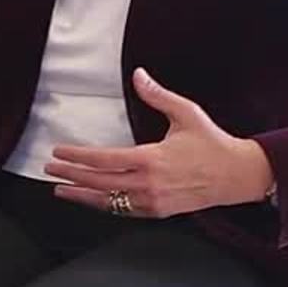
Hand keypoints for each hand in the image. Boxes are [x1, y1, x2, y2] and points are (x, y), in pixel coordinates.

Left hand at [42, 68, 274, 217]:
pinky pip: (124, 210)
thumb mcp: (186, 113)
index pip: (104, 159)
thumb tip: (138, 75)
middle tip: (50, 169)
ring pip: (109, 201)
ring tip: (61, 189)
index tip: (60, 151)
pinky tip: (91, 199)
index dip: (78, 156)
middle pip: (100, 182)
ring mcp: (153, 201)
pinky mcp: (159, 211)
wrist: (237, 175)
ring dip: (82, 195)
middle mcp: (149, 184)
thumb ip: (158, 95)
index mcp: (152, 159)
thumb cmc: (212, 143)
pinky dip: (104, 205)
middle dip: (71, 175)